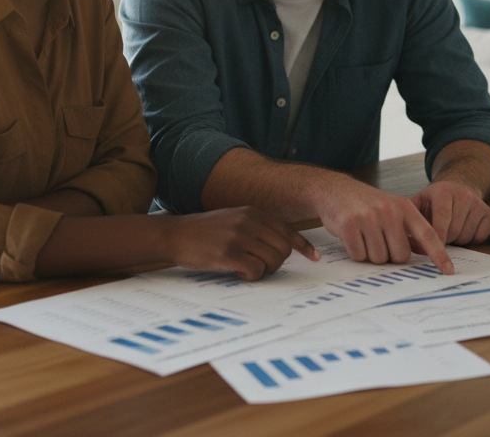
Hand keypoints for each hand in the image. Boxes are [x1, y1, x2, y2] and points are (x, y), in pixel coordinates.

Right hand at [164, 207, 317, 280]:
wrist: (175, 234)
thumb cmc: (204, 231)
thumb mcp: (234, 219)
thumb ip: (256, 228)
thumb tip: (281, 247)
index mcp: (253, 212)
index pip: (287, 231)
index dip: (303, 246)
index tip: (314, 257)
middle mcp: (249, 221)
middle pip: (283, 249)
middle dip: (276, 264)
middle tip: (260, 268)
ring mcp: (239, 236)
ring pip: (272, 261)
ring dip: (263, 271)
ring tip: (246, 269)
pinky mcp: (228, 253)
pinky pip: (256, 270)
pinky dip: (251, 277)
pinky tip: (237, 273)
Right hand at [316, 180, 454, 273]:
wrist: (337, 190)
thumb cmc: (369, 204)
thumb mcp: (394, 207)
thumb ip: (410, 228)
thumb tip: (426, 254)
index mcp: (405, 208)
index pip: (428, 236)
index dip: (439, 255)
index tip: (449, 271)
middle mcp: (389, 211)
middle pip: (400, 256)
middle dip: (390, 255)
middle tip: (380, 240)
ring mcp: (368, 217)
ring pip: (379, 259)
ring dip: (371, 254)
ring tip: (365, 236)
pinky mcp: (349, 225)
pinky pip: (359, 255)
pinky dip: (356, 252)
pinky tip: (353, 237)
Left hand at [412, 180, 489, 245]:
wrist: (457, 188)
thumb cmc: (434, 201)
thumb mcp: (418, 202)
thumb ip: (408, 218)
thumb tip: (403, 241)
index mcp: (443, 190)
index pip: (441, 219)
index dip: (436, 238)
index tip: (430, 249)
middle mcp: (463, 194)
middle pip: (453, 232)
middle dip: (444, 240)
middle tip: (439, 235)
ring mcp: (478, 203)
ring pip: (466, 237)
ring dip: (456, 241)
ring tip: (450, 229)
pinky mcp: (489, 213)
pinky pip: (480, 237)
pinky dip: (471, 240)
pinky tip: (464, 229)